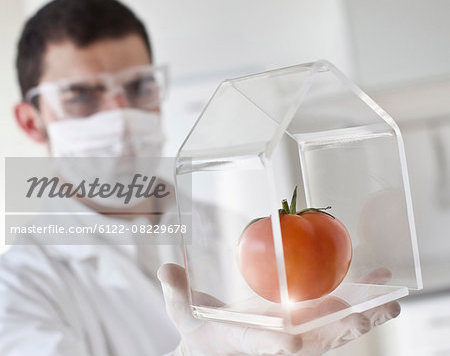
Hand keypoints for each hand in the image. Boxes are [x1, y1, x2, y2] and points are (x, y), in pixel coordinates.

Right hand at [157, 265, 399, 355]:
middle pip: (315, 340)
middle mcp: (277, 341)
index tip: (292, 342)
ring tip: (390, 299)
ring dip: (362, 315)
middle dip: (342, 328)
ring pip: (333, 330)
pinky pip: (333, 315)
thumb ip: (176, 292)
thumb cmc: (199, 333)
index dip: (276, 345)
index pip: (262, 345)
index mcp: (246, 341)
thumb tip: (166, 271)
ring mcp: (294, 334)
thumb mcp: (183, 313)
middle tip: (371, 312)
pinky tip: (375, 284)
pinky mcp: (302, 324)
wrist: (216, 348)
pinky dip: (357, 302)